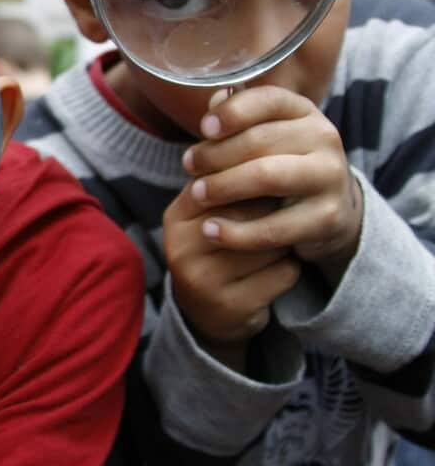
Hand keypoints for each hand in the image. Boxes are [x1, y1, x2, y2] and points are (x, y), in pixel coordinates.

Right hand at [163, 190, 300, 371]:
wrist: (208, 312)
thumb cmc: (218, 250)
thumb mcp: (210, 213)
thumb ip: (230, 185)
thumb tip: (272, 153)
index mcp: (177, 217)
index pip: (227, 183)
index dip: (260, 181)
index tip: (277, 184)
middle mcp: (181, 248)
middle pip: (251, 213)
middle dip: (274, 213)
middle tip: (281, 217)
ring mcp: (202, 280)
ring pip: (270, 244)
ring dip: (284, 243)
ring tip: (275, 248)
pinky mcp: (230, 306)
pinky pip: (282, 274)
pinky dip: (289, 270)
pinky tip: (275, 273)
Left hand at [184, 87, 362, 283]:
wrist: (330, 209)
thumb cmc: (280, 163)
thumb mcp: (264, 136)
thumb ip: (237, 119)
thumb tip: (214, 102)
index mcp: (303, 112)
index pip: (268, 100)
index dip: (233, 112)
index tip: (204, 128)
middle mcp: (324, 138)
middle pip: (259, 140)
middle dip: (215, 154)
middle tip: (188, 165)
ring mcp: (330, 178)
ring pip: (266, 177)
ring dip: (223, 185)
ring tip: (196, 194)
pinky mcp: (327, 217)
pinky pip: (274, 226)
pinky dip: (237, 231)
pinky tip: (211, 231)